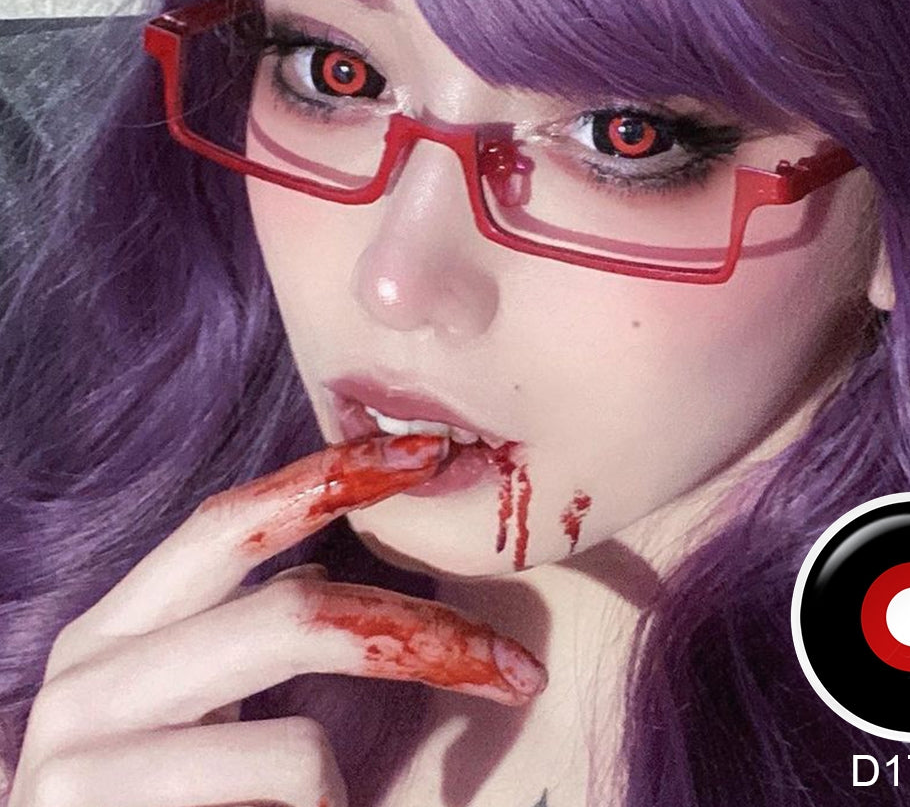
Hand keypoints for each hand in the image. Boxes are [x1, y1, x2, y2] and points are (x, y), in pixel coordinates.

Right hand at [5, 433, 547, 806]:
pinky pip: (281, 769)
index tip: (429, 455)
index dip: (330, 477)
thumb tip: (315, 564)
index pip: (231, 522)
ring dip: (381, 714)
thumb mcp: (202, 708)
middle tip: (511, 662)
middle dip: (412, 625)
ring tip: (369, 780)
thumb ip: (246, 633)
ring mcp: (78, 743)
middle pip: (289, 605)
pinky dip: (321, 797)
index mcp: (120, 628)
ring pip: (288, 672)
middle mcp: (89, 669)